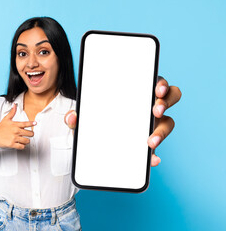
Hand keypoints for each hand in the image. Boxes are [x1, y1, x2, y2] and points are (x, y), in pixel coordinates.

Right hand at [0, 104, 35, 149]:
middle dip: (31, 134)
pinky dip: (22, 146)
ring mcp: (14, 138)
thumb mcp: (6, 119)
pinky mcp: (12, 144)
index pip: (26, 123)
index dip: (32, 123)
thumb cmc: (0, 128)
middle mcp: (16, 131)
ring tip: (24, 140)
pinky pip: (22, 147)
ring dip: (27, 141)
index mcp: (15, 125)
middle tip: (29, 134)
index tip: (35, 123)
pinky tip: (20, 144)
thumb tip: (14, 105)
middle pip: (30, 133)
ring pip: (27, 141)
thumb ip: (12, 112)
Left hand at [65, 76, 181, 166]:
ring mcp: (153, 124)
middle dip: (166, 101)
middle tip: (155, 110)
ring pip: (169, 122)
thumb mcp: (85, 117)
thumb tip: (71, 118)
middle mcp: (149, 105)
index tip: (156, 88)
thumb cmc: (96, 120)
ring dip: (163, 130)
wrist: (96, 141)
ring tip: (150, 140)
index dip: (160, 83)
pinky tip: (151, 160)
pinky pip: (157, 148)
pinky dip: (155, 155)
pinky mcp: (150, 142)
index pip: (154, 81)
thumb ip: (77, 117)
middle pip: (170, 97)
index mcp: (137, 92)